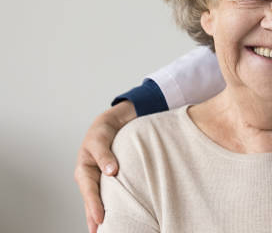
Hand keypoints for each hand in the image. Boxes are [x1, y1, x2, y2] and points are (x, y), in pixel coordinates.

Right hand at [74, 101, 135, 232]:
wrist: (110, 124)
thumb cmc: (102, 131)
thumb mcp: (100, 139)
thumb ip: (105, 155)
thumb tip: (111, 172)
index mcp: (84, 169)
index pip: (89, 191)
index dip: (94, 205)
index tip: (100, 219)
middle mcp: (89, 177)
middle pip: (90, 201)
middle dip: (93, 217)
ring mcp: (97, 179)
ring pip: (98, 200)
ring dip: (99, 214)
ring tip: (103, 230)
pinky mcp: (107, 179)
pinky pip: (107, 194)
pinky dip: (108, 204)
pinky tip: (113, 215)